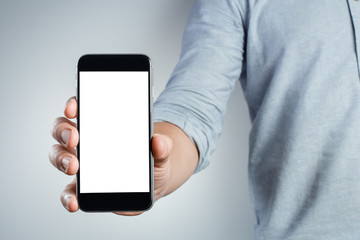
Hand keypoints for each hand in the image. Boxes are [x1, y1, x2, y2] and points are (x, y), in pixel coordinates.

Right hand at [49, 96, 172, 215]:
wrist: (155, 182)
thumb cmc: (155, 159)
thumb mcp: (163, 152)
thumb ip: (163, 147)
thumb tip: (158, 141)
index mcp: (104, 125)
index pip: (82, 108)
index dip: (74, 104)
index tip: (74, 108)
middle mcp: (87, 141)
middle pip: (63, 129)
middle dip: (63, 131)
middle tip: (74, 139)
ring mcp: (83, 163)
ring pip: (59, 155)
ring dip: (61, 159)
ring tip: (73, 167)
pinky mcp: (84, 187)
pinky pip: (68, 191)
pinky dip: (67, 196)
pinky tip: (74, 202)